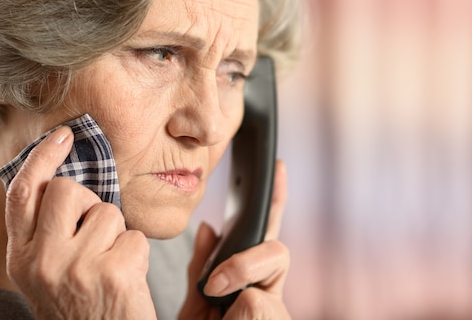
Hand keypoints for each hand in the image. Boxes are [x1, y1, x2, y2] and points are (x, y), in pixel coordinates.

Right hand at [5, 126, 156, 319]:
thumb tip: (70, 182)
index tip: (62, 136)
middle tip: (95, 238)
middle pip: (68, 190)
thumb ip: (49, 232)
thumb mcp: (47, 272)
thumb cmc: (80, 307)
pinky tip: (126, 280)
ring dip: (117, 235)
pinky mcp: (112, 274)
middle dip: (90, 204)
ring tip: (109, 267)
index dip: (41, 158)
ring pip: (108, 212)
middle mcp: (42, 261)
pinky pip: (135, 236)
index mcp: (22, 257)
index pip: (23, 194)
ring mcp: (76, 268)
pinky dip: (137, 254)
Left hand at [179, 160, 291, 319]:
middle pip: (276, 237)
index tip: (276, 166)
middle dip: (272, 204)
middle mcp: (266, 288)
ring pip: (275, 256)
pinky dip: (236, 309)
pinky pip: (257, 299)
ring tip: (215, 289)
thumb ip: (201, 267)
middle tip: (265, 186)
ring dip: (242, 268)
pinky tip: (229, 318)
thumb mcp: (195, 303)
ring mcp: (275, 304)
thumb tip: (208, 226)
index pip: (259, 232)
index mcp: (245, 280)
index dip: (271, 199)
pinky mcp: (277, 316)